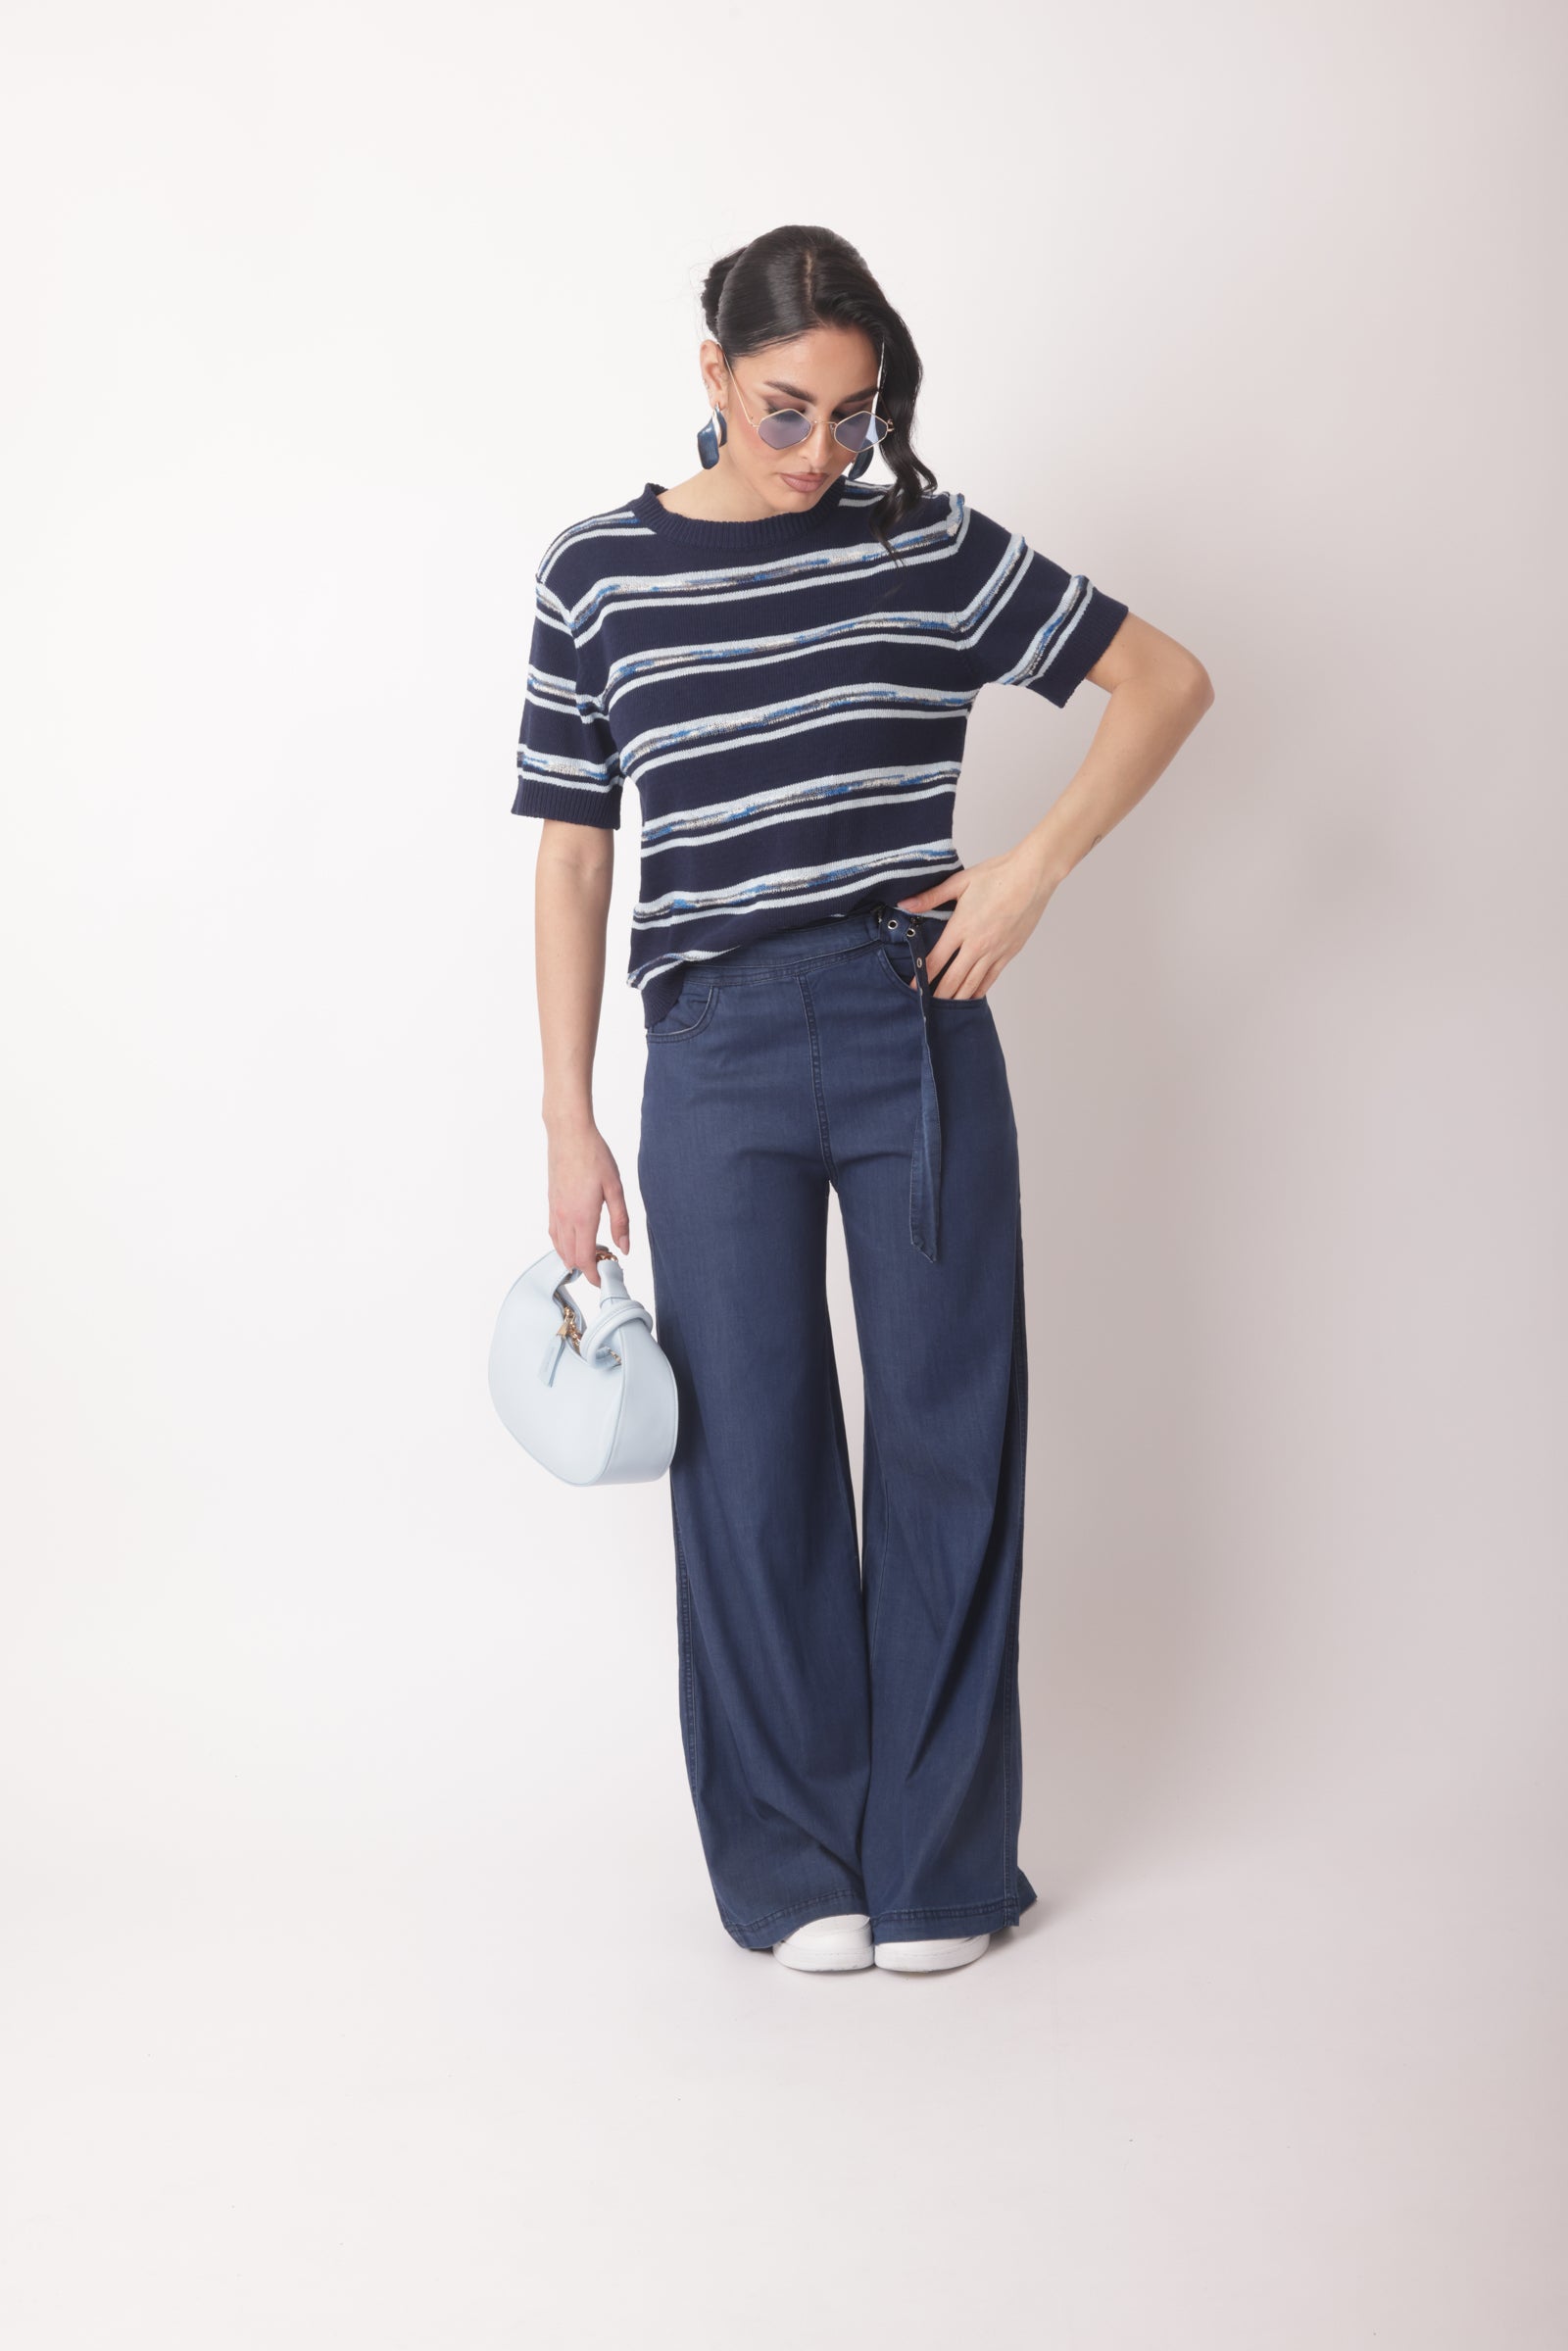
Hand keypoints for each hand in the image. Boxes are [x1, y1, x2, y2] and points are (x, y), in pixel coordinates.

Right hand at [545, 1117, 630, 1287]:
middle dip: (586, 1268)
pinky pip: (554, 1233)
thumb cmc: (593, 1155)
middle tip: (604, 1265)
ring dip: (573, 1257)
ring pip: (559, 1247)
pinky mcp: (551, 1203)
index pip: (584, 1259)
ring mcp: (554, 1211)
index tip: (603, 1280)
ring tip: (593, 1254)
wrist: (568, 1133)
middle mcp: (564, 1218)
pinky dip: (563, 1244)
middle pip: (570, 1257)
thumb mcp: (615, 1188)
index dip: (594, 1275)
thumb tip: (623, 1248)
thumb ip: (620, 1221)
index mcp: (582, 1217)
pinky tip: (575, 1239)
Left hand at [893, 854, 1053, 999]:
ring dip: (957, 999)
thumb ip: (931, 897)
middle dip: (937, 996)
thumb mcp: (960, 882)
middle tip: (926, 1008)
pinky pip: (990, 979)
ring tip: (945, 1011)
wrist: (1033, 876)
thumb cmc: (998, 876)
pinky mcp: (1009, 953)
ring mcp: (995, 952)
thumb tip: (905, 904)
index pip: (935, 960)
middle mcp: (977, 945)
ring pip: (971, 984)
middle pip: (952, 979)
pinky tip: (970, 998)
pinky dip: (978, 991)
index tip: (912, 989)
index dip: (921, 978)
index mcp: (961, 927)